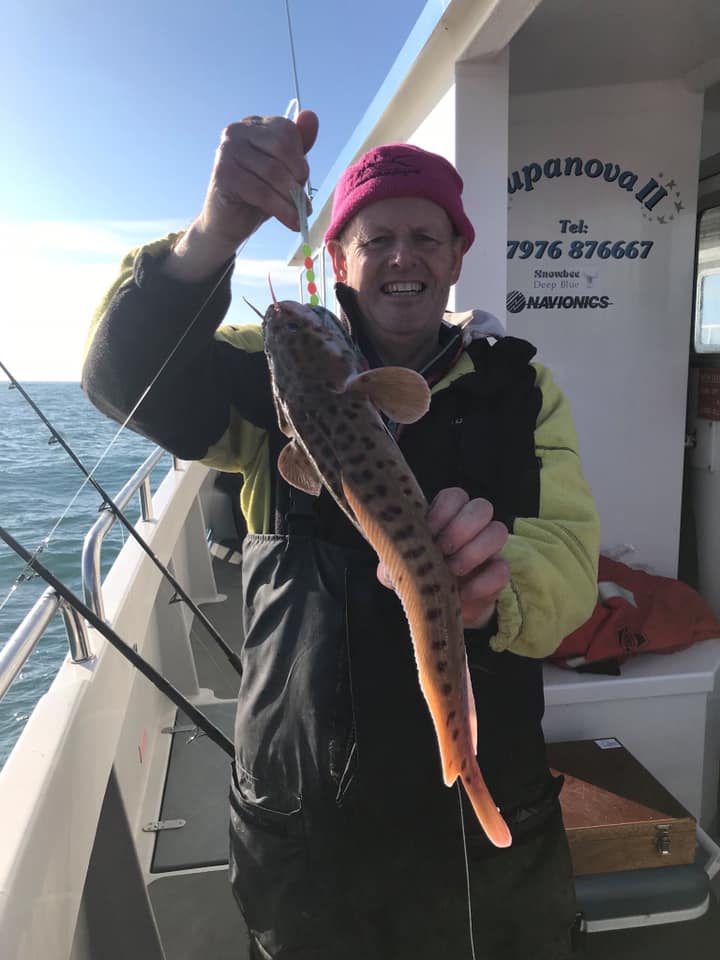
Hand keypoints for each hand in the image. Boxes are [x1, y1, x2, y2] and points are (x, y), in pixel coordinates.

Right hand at [164, 110, 318, 282]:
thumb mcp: (282, 170)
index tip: (301, 180)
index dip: (299, 158)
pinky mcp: (224, 175)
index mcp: (251, 126)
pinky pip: (263, 192)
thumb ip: (297, 146)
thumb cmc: (256, 197)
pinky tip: (293, 222)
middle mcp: (236, 132)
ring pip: (273, 173)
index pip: (286, 130)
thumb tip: (312, 116)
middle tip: (303, 200)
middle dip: (297, 177)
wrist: (226, 224)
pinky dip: (282, 210)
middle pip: (282, 148)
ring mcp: (227, 152)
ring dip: (293, 198)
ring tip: (301, 214)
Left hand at [378, 488, 509, 628]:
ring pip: (499, 531)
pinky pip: (502, 570)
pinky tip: (461, 594)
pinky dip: (481, 583)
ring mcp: (489, 548)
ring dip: (474, 551)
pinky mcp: (498, 574)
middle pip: (482, 506)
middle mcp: (472, 527)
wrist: (439, 609)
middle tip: (442, 551)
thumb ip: (395, 555)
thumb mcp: (401, 565)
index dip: (443, 511)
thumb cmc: (419, 576)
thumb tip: (394, 553)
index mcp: (447, 516)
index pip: (455, 496)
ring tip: (452, 571)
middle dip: (460, 528)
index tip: (428, 531)